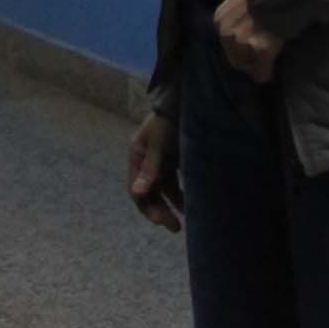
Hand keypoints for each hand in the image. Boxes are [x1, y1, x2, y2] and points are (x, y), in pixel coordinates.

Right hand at [126, 106, 180, 229]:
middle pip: (150, 193)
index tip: (161, 222)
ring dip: (173, 206)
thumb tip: (137, 193)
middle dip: (161, 211)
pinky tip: (191, 204)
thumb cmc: (169, 120)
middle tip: (175, 227)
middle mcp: (147, 160)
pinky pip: (176, 183)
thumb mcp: (158, 144)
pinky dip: (182, 195)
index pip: (137, 190)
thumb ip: (150, 169)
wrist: (187, 100)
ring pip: (164, 191)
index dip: (148, 208)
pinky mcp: (176, 160)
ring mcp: (162, 160)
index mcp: (137, 155)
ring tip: (184, 221)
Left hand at [211, 0, 282, 82]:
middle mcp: (227, 33)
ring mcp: (243, 42)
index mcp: (220, 19)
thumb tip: (246, 25)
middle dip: (247, 61)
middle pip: (235, 59)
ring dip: (256, 66)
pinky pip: (262, 72)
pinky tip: (270, 72)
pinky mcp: (260, 50)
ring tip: (266, 64)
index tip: (250, 52)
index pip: (227, 44)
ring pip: (248, 66)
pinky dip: (266, 73)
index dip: (240, 50)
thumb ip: (238, 14)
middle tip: (258, 62)